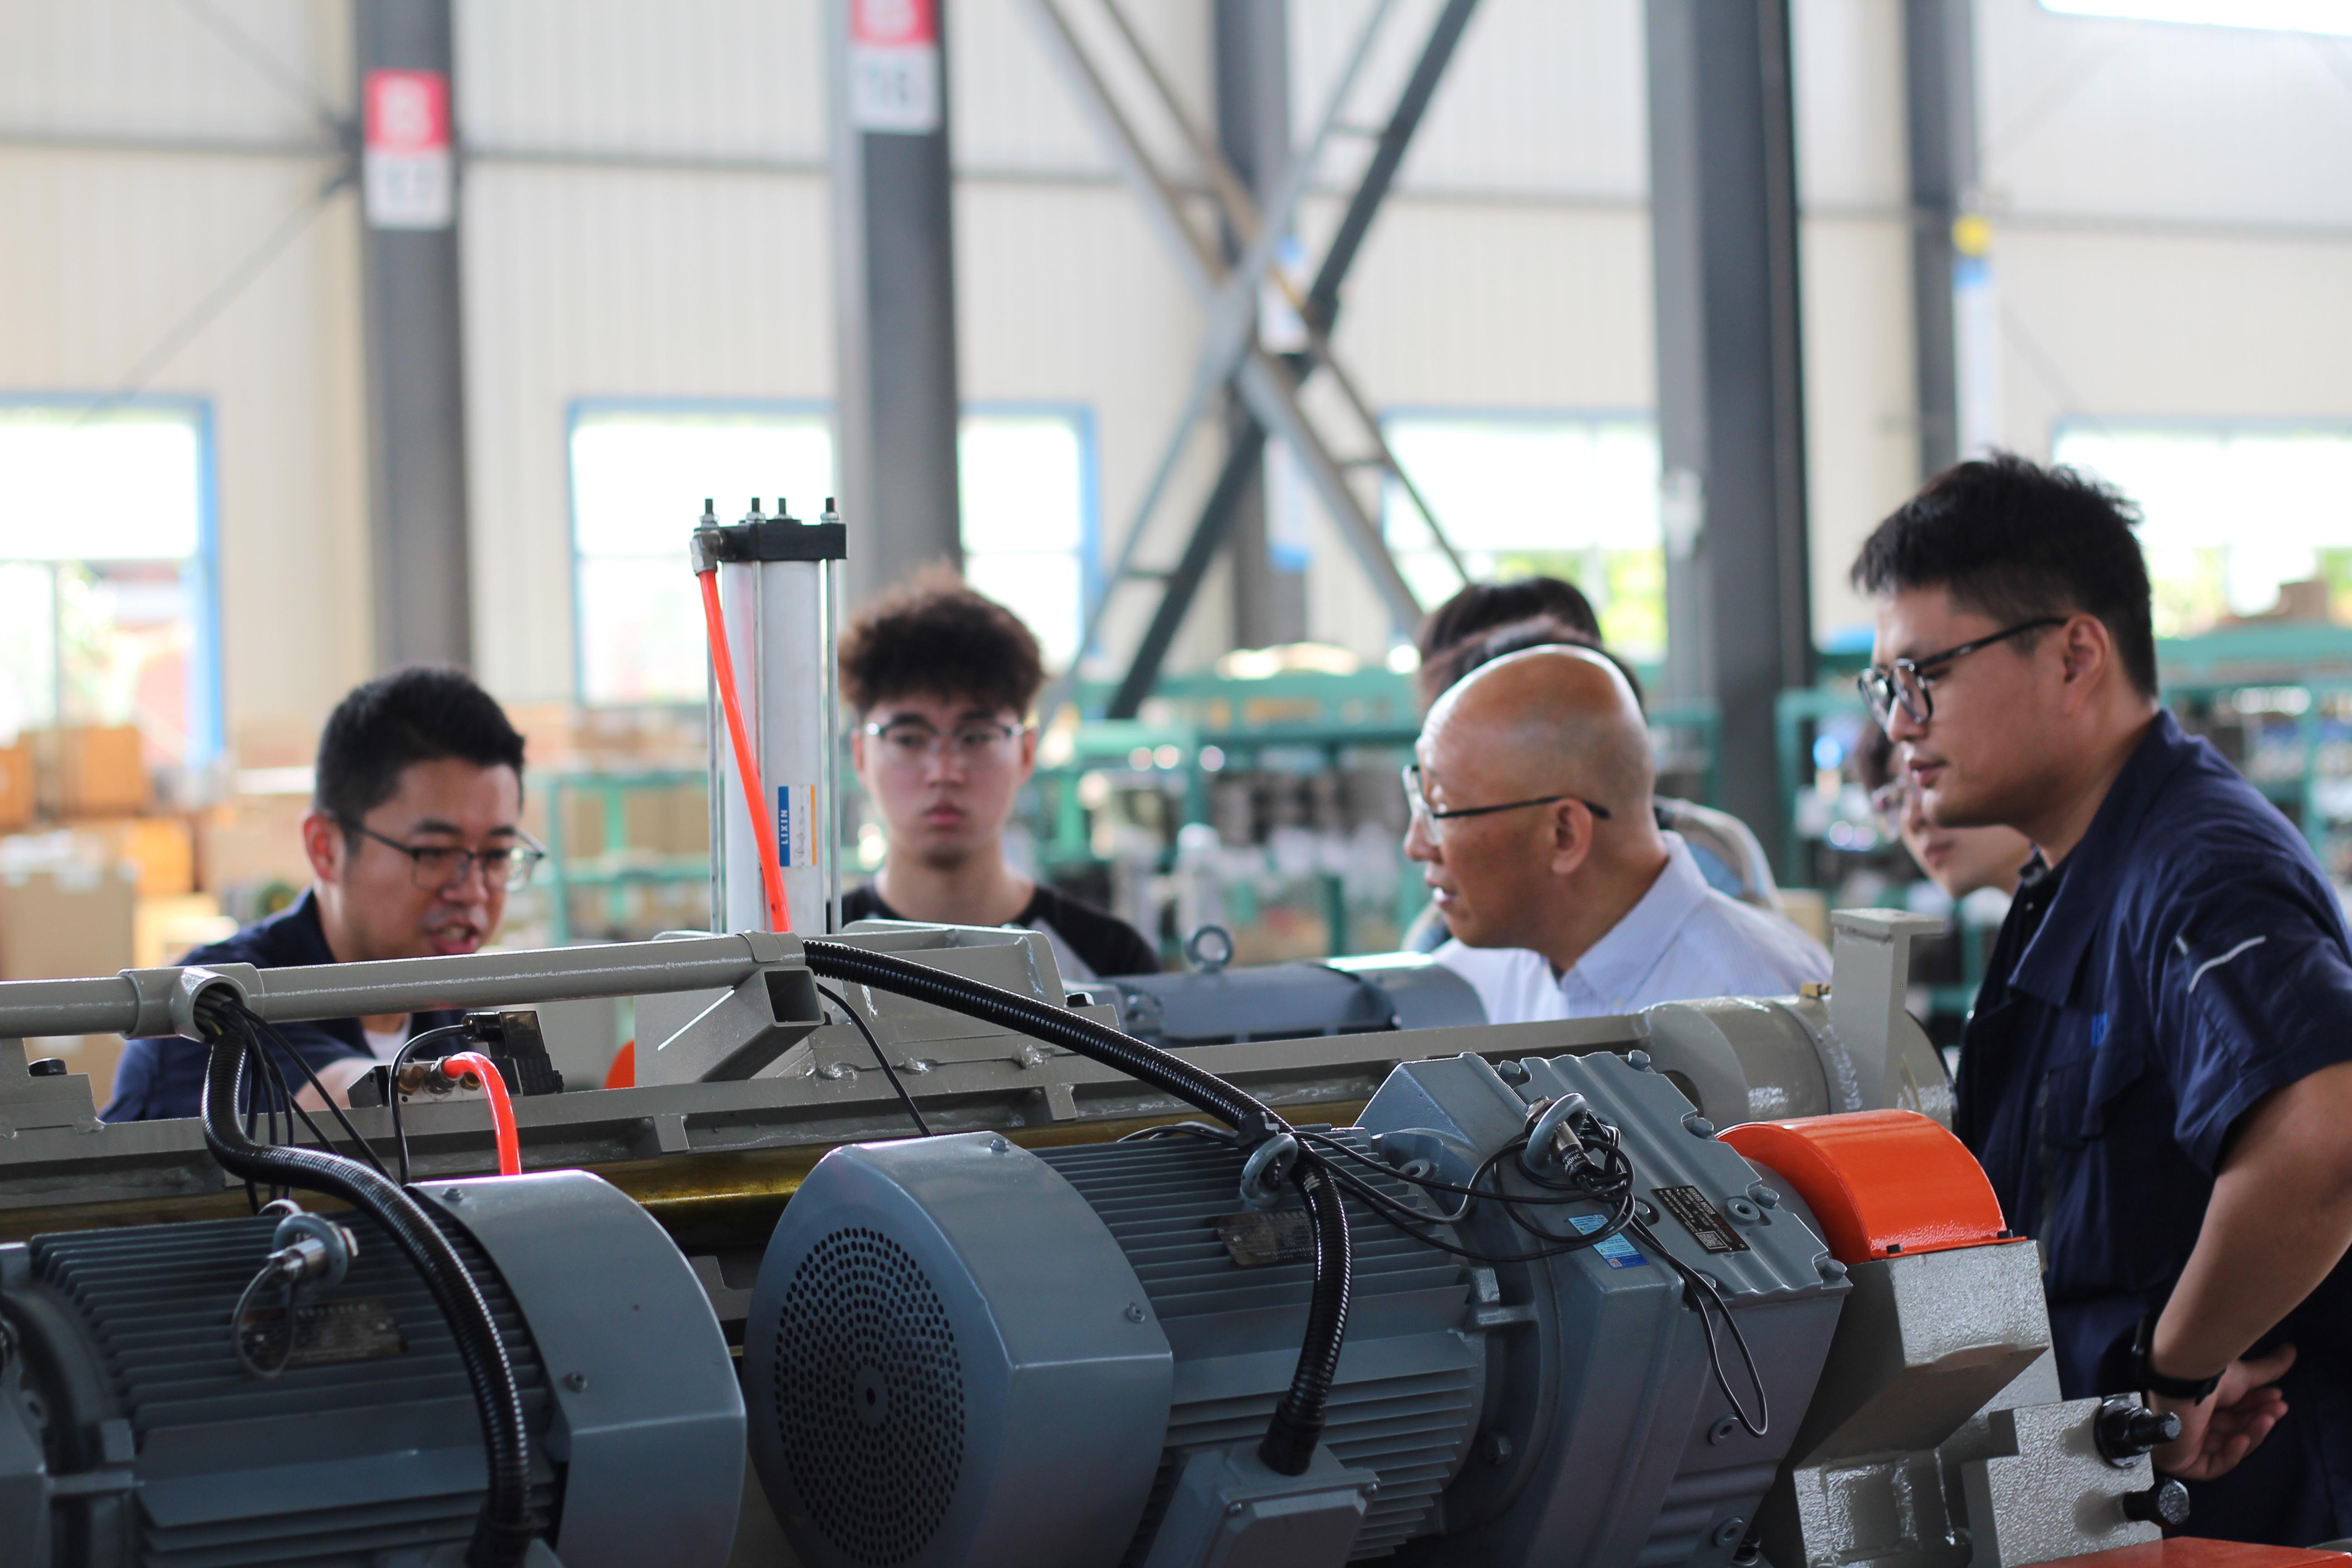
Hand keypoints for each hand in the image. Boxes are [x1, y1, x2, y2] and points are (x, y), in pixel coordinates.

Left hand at [2151, 1343, 2295, 1480]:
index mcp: (2200, 1403)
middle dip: (2258, 1418)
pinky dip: (2232, 1453)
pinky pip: (2213, 1465)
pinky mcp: (2184, 1461)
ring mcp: (2188, 1443)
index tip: (2278, 1397)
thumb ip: (2266, 1369)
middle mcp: (2193, 1422)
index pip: (2234, 1411)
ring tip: (2267, 1418)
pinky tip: (2243, 1438)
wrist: (2179, 1379)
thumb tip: (2292, 1350)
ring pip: (2227, 1446)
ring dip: (2251, 1433)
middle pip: (2233, 1429)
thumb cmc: (2204, 1373)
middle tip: (2278, 1408)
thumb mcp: (2241, 1373)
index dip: (2257, 1405)